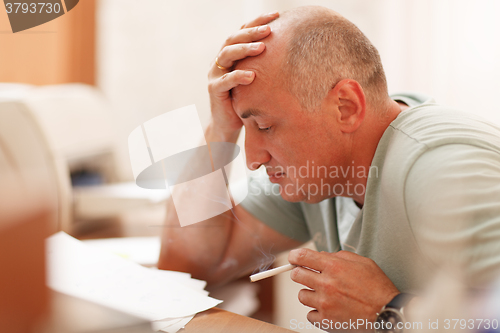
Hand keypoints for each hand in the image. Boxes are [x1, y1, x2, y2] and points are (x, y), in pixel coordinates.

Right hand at [207, 12, 278, 140]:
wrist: (228, 123)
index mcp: (231, 54)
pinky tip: (252, 76)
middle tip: (269, 29)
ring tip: (261, 48)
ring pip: (227, 55)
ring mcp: (215, 74)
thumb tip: (297, 51)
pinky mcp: (214, 90)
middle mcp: (221, 60)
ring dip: (245, 49)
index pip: (243, 31)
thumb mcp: (257, 79)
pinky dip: (238, 77)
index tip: (277, 15)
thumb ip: (266, 65)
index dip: (258, 21)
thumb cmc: (246, 99)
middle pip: (234, 39)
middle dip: (252, 32)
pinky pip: (225, 81)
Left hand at [288, 249, 399, 331]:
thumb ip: (339, 256)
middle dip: (301, 273)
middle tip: (309, 276)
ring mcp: (324, 303)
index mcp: (334, 267)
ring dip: (310, 293)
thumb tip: (322, 256)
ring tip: (325, 295)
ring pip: (302, 295)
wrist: (386, 313)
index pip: (302, 256)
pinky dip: (317, 311)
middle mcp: (326, 284)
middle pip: (296, 275)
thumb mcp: (362, 262)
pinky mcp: (326, 320)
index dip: (295, 256)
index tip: (294, 258)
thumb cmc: (377, 288)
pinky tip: (329, 308)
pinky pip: (310, 314)